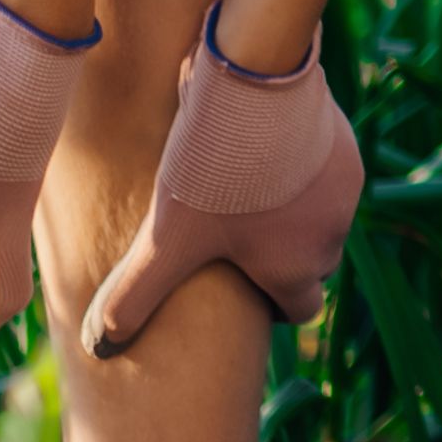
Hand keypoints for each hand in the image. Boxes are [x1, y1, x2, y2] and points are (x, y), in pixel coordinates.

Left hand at [80, 10, 362, 358]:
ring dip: (298, 213)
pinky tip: (269, 151)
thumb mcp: (165, 239)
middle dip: (287, 259)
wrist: (256, 95)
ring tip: (252, 190)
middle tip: (245, 241)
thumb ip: (135, 295)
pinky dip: (305, 171)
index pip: (303, 310)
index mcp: (294, 270)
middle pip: (316, 264)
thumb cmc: (213, 177)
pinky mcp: (346, 149)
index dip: (277, 306)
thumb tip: (96, 346)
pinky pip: (330, 172)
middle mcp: (330, 239)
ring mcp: (345, 193)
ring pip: (324, 218)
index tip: (252, 291)